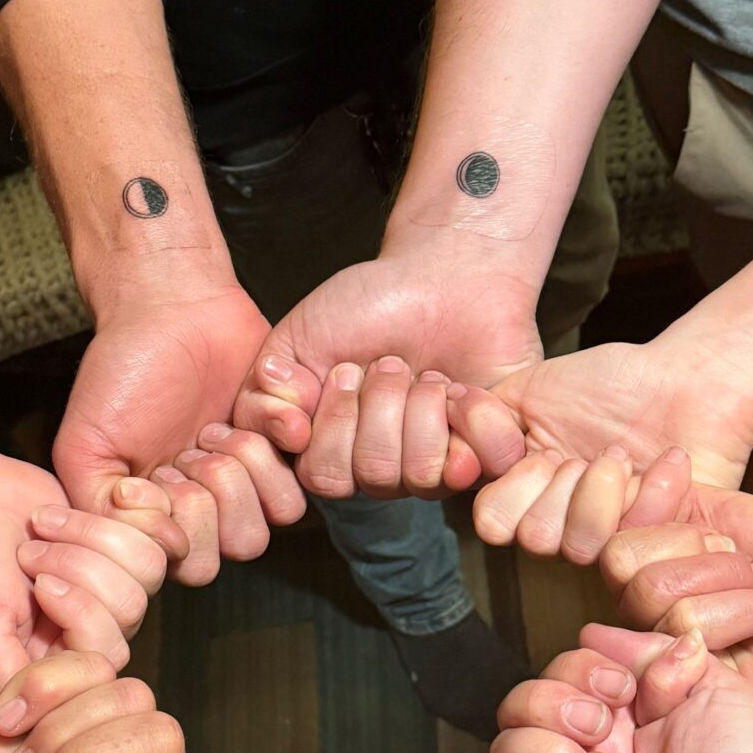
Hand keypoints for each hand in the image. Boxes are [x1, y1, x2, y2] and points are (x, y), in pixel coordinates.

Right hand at [0, 442, 182, 691]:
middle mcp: (83, 629)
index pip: (104, 660)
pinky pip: (156, 536)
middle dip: (79, 566)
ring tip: (41, 527)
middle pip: (130, 610)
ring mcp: (105, 585)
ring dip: (91, 536)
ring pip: (147, 570)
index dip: (81, 615)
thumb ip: (5, 673)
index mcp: (50, 661)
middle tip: (27, 552)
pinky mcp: (117, 544)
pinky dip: (119, 514)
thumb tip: (32, 724)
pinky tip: (68, 512)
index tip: (36, 587)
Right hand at [54, 279, 305, 579]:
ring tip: (218, 426)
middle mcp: (212, 506)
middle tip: (192, 445)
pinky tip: (247, 401)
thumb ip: (99, 513)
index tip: (154, 473)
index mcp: (164, 518)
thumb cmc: (122, 370)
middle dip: (216, 490)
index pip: (188, 565)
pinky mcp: (289, 443)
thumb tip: (159, 547)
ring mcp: (254, 476)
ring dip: (247, 461)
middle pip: (239, 545)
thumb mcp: (84, 447)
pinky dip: (275, 428)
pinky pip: (305, 465)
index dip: (179, 523)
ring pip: (278, 514)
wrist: (170, 306)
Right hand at [231, 240, 538, 496]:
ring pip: (420, 473)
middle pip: (371, 476)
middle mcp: (384, 469)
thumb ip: (265, 393)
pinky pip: (474, 468)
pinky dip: (467, 416)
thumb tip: (286, 433)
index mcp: (336, 450)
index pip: (321, 477)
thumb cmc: (370, 304)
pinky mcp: (487, 455)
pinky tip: (460, 388)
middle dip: (378, 405)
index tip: (343, 371)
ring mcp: (437, 466)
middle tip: (389, 364)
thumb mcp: (297, 340)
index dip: (332, 424)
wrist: (445, 275)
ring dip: (420, 406)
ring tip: (426, 372)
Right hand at [470, 343, 752, 552]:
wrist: (687, 382)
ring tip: (621, 456)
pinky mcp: (656, 547)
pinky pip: (634, 539)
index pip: (491, 521)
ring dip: (600, 488)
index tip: (530, 444)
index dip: (508, 484)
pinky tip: (663, 463)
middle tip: (586, 451)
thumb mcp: (529, 389)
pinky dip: (650, 488)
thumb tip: (447, 442)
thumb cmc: (612, 382)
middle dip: (558, 482)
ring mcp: (610, 540)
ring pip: (577, 546)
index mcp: (527, 492)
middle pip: (531, 537)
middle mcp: (562, 524)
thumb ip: (477, 417)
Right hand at [601, 488, 752, 718]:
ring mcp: (661, 651)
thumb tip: (614, 468)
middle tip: (751, 566)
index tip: (718, 521)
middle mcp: (640, 611)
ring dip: (736, 584)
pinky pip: (690, 632)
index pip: (604, 528)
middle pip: (623, 564)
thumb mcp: (718, 507)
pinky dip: (749, 613)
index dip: (659, 509)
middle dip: (705, 554)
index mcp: (641, 567)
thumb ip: (658, 494)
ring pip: (660, 597)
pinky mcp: (691, 685)